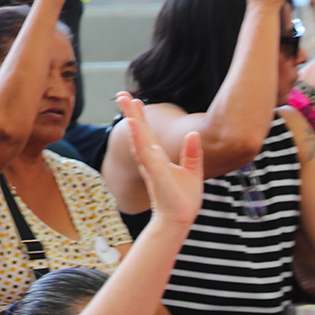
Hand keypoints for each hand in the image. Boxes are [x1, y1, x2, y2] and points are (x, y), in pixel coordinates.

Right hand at [117, 93, 203, 223]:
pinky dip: (138, 138)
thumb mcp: (193, 171)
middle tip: (121, 94)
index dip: (141, 116)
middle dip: (131, 112)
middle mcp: (151, 159)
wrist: (179, 220)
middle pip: (139, 131)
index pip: (148, 133)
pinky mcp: (154, 172)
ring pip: (139, 138)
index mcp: (159, 158)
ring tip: (126, 102)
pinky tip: (134, 124)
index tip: (135, 100)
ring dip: (132, 119)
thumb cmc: (183, 200)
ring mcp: (151, 165)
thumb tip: (193, 133)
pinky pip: (144, 152)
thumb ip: (192, 153)